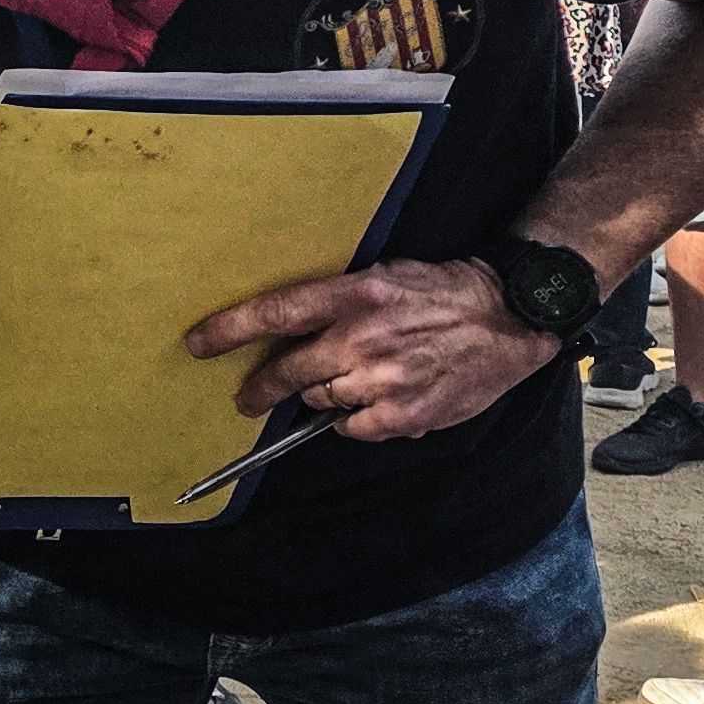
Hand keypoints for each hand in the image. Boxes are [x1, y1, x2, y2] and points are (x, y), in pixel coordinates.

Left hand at [186, 255, 559, 443]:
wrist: (506, 317)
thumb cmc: (441, 293)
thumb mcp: (383, 276)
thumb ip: (336, 303)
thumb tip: (288, 331)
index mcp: (355, 294)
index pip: (277, 312)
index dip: (230, 330)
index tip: (197, 344)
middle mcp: (363, 337)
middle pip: (289, 371)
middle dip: (262, 388)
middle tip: (248, 398)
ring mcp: (382, 378)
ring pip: (320, 400)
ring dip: (324, 396)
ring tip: (352, 381)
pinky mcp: (403, 412)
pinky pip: (353, 427)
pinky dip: (356, 419)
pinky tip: (378, 401)